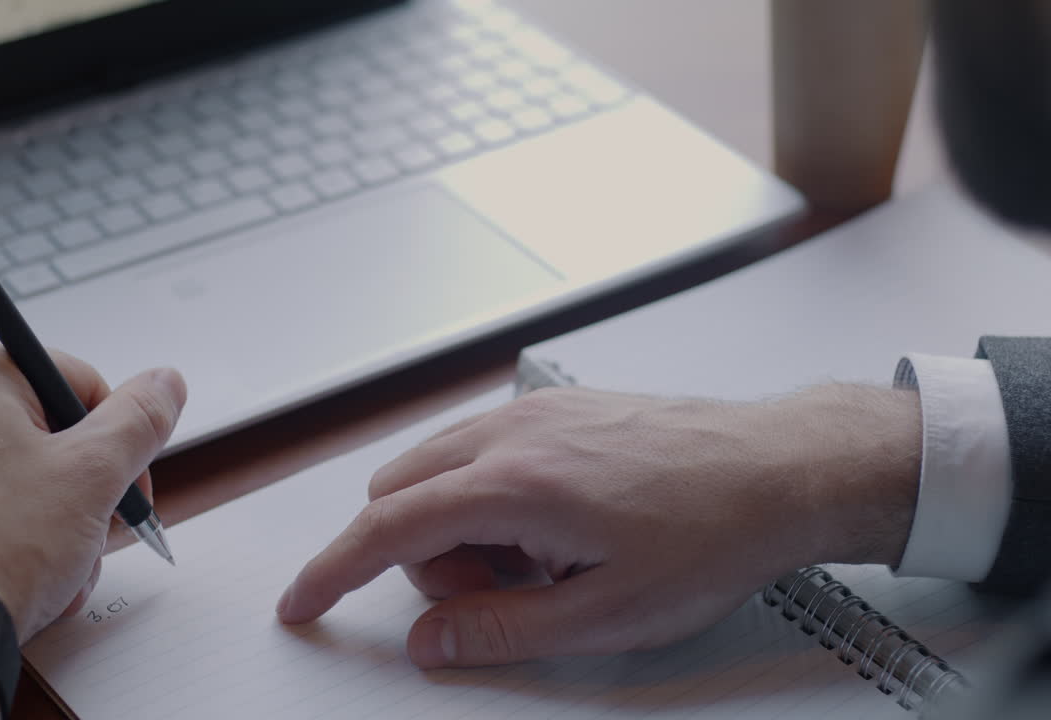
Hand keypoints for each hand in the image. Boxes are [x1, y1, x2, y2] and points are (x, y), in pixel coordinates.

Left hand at [0, 341, 186, 642]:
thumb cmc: (1, 547)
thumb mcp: (95, 472)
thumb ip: (139, 419)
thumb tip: (164, 383)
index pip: (80, 381)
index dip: (116, 435)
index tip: (125, 477)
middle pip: (54, 429)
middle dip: (88, 485)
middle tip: (100, 522)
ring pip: (30, 469)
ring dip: (65, 517)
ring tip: (67, 558)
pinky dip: (27, 530)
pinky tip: (40, 569)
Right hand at [278, 385, 919, 667]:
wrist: (776, 468)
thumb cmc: (710, 531)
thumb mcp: (606, 614)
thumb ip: (502, 630)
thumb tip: (432, 640)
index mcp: (514, 485)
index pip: (388, 528)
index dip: (333, 570)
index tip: (304, 600)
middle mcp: (512, 433)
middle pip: (402, 494)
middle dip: (421, 556)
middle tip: (495, 596)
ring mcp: (534, 412)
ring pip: (438, 468)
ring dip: (458, 525)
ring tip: (540, 562)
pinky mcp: (557, 407)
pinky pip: (481, 449)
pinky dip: (488, 495)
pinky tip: (555, 526)